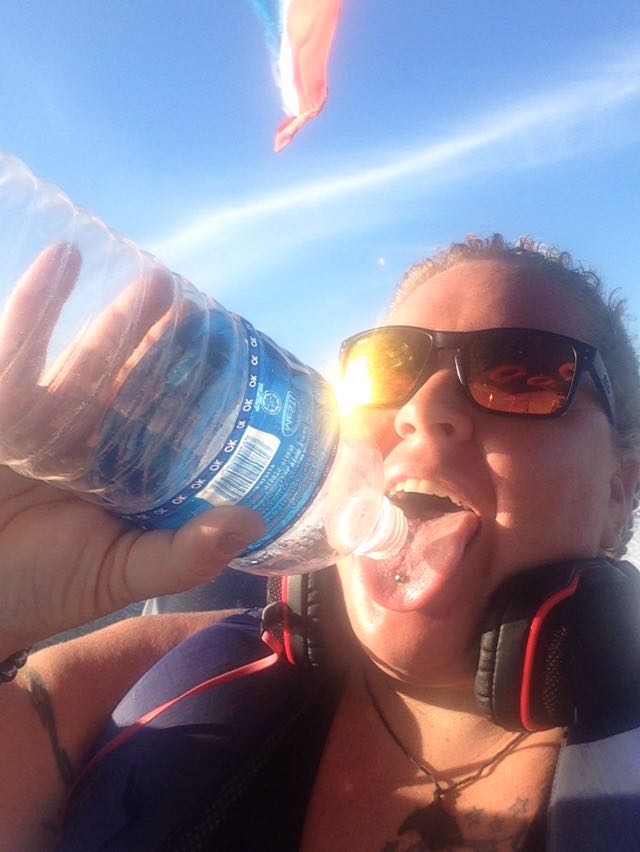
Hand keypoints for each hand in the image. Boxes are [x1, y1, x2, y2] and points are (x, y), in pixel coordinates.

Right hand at [0, 245, 264, 654]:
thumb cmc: (38, 591)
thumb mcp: (120, 573)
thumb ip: (183, 553)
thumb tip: (252, 522)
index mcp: (125, 476)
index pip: (167, 422)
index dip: (196, 389)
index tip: (230, 353)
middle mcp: (90, 443)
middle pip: (133, 381)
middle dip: (162, 342)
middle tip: (192, 302)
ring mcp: (45, 422)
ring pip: (86, 360)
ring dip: (114, 318)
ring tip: (150, 278)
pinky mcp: (3, 406)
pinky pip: (18, 350)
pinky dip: (35, 305)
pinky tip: (60, 259)